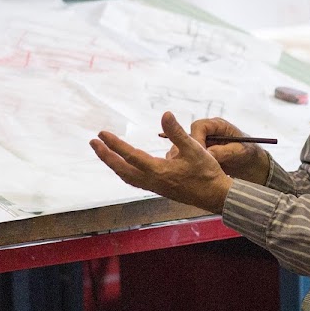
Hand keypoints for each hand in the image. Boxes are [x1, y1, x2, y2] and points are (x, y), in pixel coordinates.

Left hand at [90, 111, 232, 210]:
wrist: (216, 196)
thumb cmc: (207, 172)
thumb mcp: (194, 148)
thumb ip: (177, 132)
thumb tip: (165, 114)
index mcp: (159, 171)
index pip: (130, 156)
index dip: (114, 144)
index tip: (101, 134)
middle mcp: (152, 181)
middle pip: (122, 169)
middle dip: (106, 156)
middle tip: (93, 142)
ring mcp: (155, 187)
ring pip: (127, 177)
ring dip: (113, 164)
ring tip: (104, 153)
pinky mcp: (159, 189)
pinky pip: (135, 180)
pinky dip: (125, 171)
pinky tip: (125, 165)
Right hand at [189, 117, 271, 185]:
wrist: (254, 167)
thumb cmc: (250, 154)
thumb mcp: (240, 152)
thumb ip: (224, 151)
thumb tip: (208, 154)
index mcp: (218, 126)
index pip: (199, 126)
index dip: (196, 138)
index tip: (198, 153)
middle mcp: (208, 133)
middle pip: (190, 137)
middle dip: (191, 151)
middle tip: (196, 165)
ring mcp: (204, 145)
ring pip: (188, 149)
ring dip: (191, 159)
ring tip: (197, 171)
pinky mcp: (202, 156)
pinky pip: (192, 159)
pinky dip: (193, 166)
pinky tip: (198, 175)